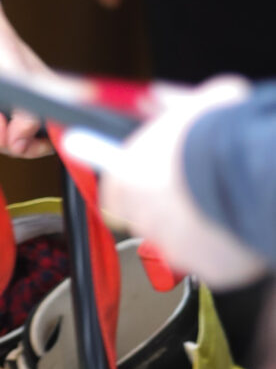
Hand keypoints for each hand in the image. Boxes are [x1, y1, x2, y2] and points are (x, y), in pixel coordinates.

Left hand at [66, 75, 264, 287]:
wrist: (253, 169)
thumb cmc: (219, 134)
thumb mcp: (194, 105)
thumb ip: (173, 108)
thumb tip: (162, 98)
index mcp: (126, 180)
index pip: (115, 194)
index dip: (134, 186)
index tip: (148, 179)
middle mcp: (144, 220)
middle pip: (150, 219)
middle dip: (170, 206)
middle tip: (196, 188)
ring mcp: (177, 249)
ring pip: (183, 242)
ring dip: (199, 226)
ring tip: (225, 201)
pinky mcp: (210, 270)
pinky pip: (216, 259)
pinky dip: (226, 246)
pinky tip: (241, 222)